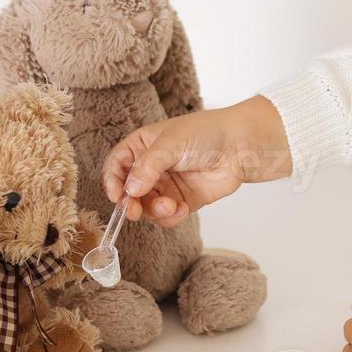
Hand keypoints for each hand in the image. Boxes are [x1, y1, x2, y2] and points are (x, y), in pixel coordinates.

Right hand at [101, 96, 291, 226]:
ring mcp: (165, 186)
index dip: (112, 181)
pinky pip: (166, 216)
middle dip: (130, 204)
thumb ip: (149, 165)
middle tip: (134, 211)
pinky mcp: (182, 201)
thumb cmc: (206, 133)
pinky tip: (181, 210)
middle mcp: (150, 168)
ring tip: (169, 205)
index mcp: (141, 147)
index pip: (117, 165)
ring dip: (154, 211)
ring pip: (146, 207)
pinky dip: (170, 217)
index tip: (116, 195)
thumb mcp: (171, 143)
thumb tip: (130, 189)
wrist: (239, 146)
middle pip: (128, 192)